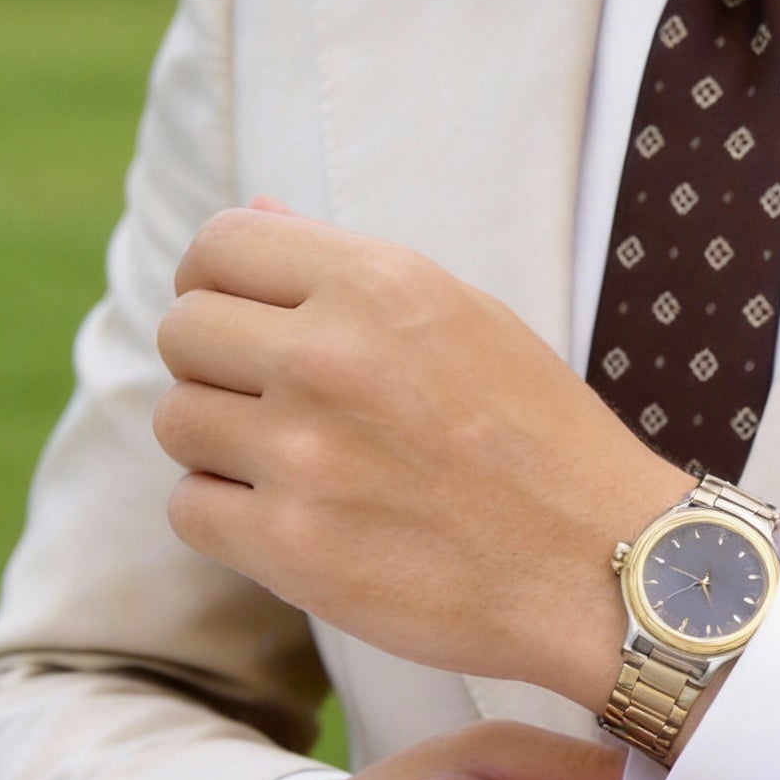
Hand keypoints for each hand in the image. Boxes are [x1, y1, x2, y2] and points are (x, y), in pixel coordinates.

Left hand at [152, 202, 687, 711]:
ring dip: (220, 446)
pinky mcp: (290, 547)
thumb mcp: (469, 318)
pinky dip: (229, 519)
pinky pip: (191, 510)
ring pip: (178, 422)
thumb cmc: (542, 440)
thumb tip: (253, 213)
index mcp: (380, 284)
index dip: (216, 282)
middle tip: (275, 405)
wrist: (601, 566)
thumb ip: (352, 270)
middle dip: (216, 366)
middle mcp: (330, 357)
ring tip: (294, 467)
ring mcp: (304, 455)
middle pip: (183, 333)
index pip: (219, 246)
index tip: (241, 320)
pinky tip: (297, 521)